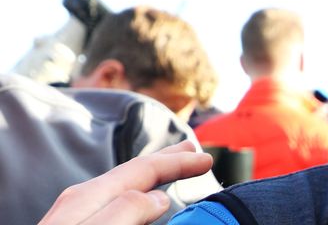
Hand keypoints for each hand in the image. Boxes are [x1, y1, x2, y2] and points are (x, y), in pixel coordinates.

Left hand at [39, 140, 212, 224]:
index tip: (207, 160)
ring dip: (153, 178)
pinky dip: (138, 197)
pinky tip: (142, 206)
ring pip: (124, 187)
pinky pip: (116, 205)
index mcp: (90, 196)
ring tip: (172, 173)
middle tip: (194, 153)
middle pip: (133, 171)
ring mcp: (76, 218)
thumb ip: (127, 211)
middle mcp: (82, 202)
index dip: (178, 163)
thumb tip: (158, 198)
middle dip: (167, 161)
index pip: (144, 169)